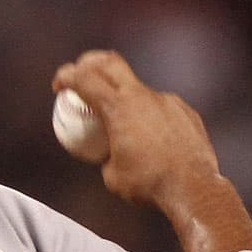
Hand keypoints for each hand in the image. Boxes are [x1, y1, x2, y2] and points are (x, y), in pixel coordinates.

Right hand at [52, 50, 251, 251]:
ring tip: (122, 124)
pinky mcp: (184, 111)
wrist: (192, 188)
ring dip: (123, 98)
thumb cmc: (147, 184)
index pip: (84, 78)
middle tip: (81, 74)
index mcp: (118, 108)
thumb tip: (107, 152)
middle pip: (110, 62)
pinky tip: (151, 137)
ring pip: (138, 88)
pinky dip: (148, 115)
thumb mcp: (111, 174)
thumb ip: (105, 154)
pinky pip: (160, 106)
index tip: (58, 86)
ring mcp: (166, 101)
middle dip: (90, 63)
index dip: (66, 76)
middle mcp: (142, 96)